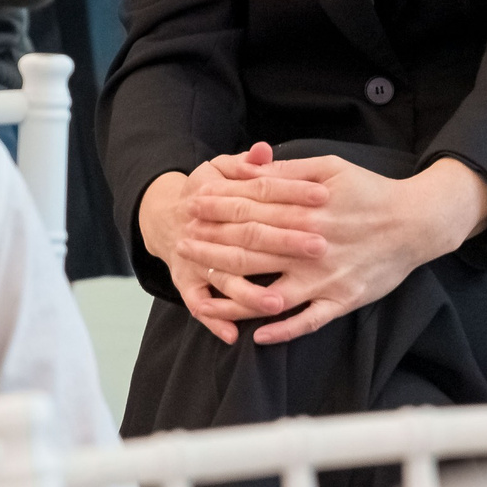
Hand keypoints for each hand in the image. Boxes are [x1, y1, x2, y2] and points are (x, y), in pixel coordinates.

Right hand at [136, 145, 327, 344]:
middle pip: (248, 236)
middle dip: (283, 242)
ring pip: (224, 277)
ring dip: (249, 293)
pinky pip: (199, 305)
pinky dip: (214, 321)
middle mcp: (204, 227)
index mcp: (215, 194)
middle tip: (319, 246)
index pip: (260, 192)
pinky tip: (234, 335)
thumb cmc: (205, 193)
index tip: (324, 197)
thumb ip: (244, 163)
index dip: (291, 192)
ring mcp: (194, 259)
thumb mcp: (218, 169)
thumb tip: (263, 151)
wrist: (162, 218)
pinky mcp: (186, 283)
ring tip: (279, 303)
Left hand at [189, 154, 486, 346]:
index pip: (250, 210)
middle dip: (211, 250)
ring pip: (271, 295)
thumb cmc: (371, 191)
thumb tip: (247, 169)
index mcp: (306, 210)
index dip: (217, 210)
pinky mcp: (343, 300)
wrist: (418, 223)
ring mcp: (326, 278)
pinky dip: (282, 331)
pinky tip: (256, 336)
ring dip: (234, 299)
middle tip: (182, 247)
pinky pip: (308, 322)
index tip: (190, 209)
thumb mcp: (330, 167)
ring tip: (202, 301)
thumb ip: (287, 172)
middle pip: (251, 251)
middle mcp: (311, 246)